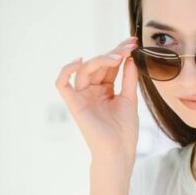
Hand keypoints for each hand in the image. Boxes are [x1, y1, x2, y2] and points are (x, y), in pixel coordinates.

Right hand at [55, 37, 139, 164]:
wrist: (118, 152)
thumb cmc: (124, 131)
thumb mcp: (130, 99)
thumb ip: (129, 78)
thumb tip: (130, 57)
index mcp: (104, 90)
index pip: (109, 66)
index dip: (119, 52)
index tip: (133, 42)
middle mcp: (91, 91)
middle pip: (98, 65)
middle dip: (113, 52)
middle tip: (128, 46)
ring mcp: (82, 97)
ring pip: (84, 70)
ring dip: (100, 59)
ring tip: (117, 56)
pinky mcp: (74, 104)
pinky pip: (62, 84)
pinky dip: (66, 71)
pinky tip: (80, 61)